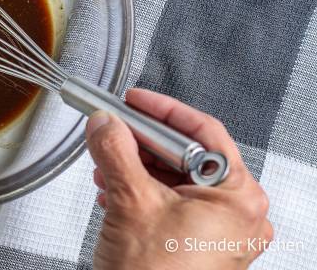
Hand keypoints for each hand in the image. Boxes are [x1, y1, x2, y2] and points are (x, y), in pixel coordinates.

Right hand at [87, 88, 271, 269]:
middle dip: (141, 142)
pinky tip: (113, 189)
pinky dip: (141, 191)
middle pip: (186, 155)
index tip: (135, 99)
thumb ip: (116, 151)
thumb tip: (105, 123)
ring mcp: (218, 232)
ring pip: (175, 179)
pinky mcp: (198, 244)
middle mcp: (236, 214)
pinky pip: (171, 203)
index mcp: (237, 198)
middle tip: (113, 128)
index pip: (203, 132)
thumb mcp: (130, 202)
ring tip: (106, 162)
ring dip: (136, 167)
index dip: (163, 110)